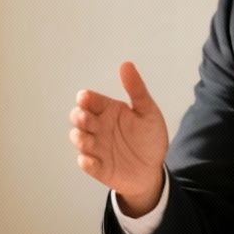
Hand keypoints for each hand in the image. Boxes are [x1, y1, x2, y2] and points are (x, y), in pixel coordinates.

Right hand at [72, 62, 169, 213]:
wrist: (154, 168)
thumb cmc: (149, 138)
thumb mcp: (147, 111)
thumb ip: (136, 89)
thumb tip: (126, 64)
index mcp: (108, 110)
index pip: (91, 100)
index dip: (85, 99)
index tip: (84, 98)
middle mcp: (98, 127)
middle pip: (79, 118)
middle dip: (78, 117)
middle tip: (84, 118)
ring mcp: (96, 147)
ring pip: (79, 139)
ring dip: (80, 138)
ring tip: (87, 138)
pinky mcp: (98, 167)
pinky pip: (87, 164)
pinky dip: (86, 162)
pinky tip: (90, 160)